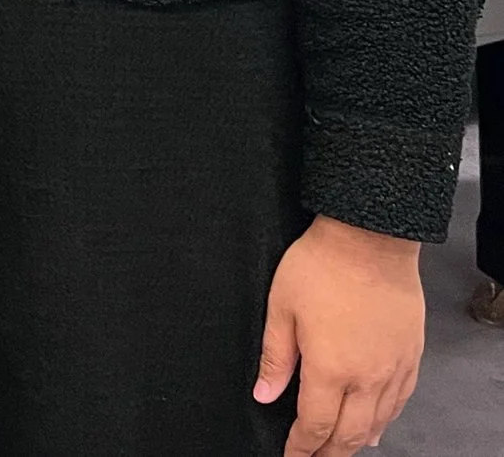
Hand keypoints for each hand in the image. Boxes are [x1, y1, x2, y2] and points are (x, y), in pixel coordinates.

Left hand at [256, 216, 423, 455]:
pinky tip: (376, 424)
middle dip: (329, 453)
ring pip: (378, 421)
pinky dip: (386, 419)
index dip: (302, 447)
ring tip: (340, 450)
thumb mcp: (281, 308)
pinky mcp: (411, 355)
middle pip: (349, 433)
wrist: (370, 240)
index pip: (315, 424)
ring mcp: (393, 368)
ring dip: (357, 440)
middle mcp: (367, 377)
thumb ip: (275, 357)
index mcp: (331, 369)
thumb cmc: (320, 267)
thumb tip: (265, 395)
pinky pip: (401, 400)